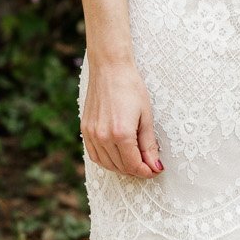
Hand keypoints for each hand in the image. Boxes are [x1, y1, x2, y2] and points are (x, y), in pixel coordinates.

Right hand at [81, 58, 163, 177]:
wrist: (109, 69)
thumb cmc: (131, 88)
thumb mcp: (146, 116)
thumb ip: (149, 144)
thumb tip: (155, 166)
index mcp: (121, 133)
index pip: (134, 164)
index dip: (146, 171)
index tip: (155, 170)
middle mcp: (103, 137)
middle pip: (121, 166)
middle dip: (136, 170)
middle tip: (148, 167)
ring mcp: (91, 134)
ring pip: (106, 164)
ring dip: (121, 168)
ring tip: (135, 163)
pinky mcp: (85, 129)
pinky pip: (94, 155)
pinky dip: (106, 161)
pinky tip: (117, 157)